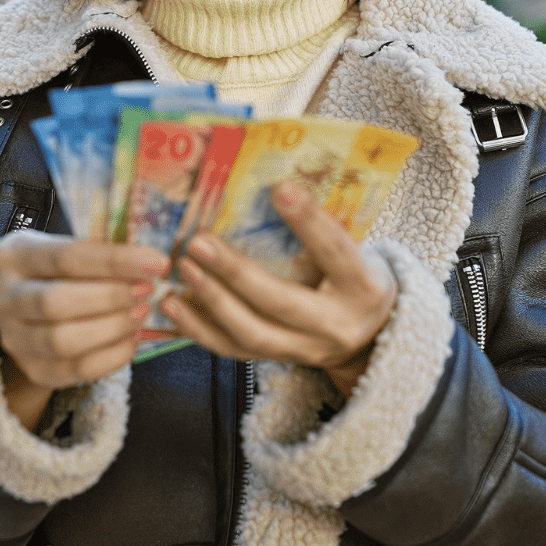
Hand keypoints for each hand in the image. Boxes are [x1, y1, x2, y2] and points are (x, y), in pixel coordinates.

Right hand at [0, 230, 168, 427]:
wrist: (25, 307)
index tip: (156, 263)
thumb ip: (98, 254)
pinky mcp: (32, 369)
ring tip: (141, 313)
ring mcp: (13, 338)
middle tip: (146, 291)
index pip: (66, 257)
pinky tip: (132, 339)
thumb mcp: (64, 248)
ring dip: (112, 328)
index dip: (115, 261)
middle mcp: (3, 298)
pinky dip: (112, 356)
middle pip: (57, 302)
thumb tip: (149, 262)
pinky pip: (76, 371)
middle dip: (110, 298)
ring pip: (63, 341)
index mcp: (13, 257)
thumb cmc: (54, 271)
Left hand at [162, 182, 396, 397]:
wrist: (371, 335)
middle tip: (199, 242)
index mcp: (363, 288)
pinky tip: (174, 304)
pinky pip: (233, 351)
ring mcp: (306, 350)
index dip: (309, 221)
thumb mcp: (357, 252)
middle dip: (236, 272)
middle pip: (281, 302)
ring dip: (212, 300)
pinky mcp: (280, 361)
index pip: (335, 252)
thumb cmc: (356, 278)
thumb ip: (322, 230)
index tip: (278, 188)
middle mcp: (336, 326)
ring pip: (253, 334)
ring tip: (183, 269)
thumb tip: (273, 184)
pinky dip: (199, 328)